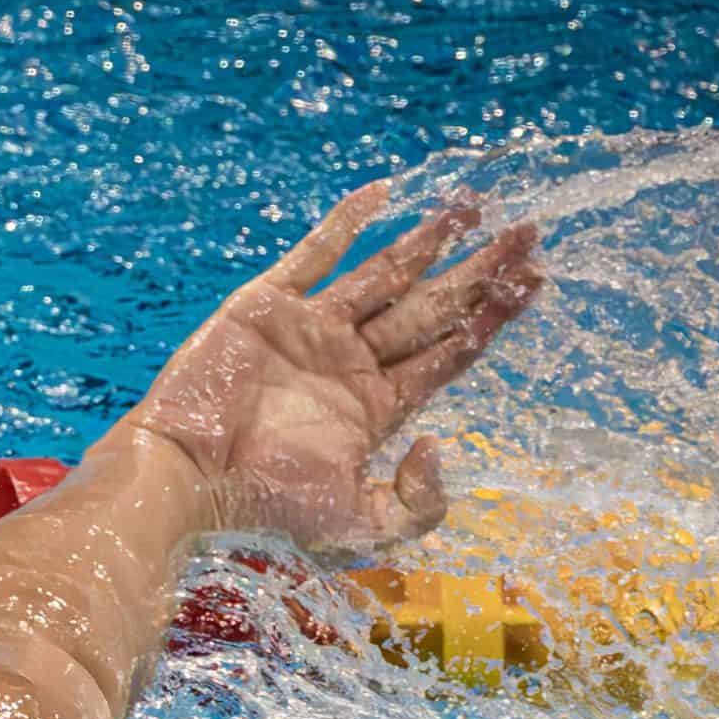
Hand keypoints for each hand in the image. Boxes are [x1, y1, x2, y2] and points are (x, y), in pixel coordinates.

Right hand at [111, 181, 542, 551]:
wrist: (185, 478)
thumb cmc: (263, 507)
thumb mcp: (357, 526)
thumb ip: (416, 502)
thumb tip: (442, 445)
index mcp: (375, 408)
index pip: (447, 353)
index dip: (492, 318)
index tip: (533, 281)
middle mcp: (350, 363)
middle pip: (430, 307)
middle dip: (480, 272)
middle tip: (527, 232)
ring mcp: (311, 331)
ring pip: (385, 275)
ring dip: (429, 240)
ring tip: (475, 205)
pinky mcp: (268, 306)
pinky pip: (315, 254)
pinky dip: (347, 222)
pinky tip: (385, 193)